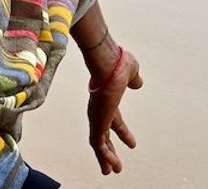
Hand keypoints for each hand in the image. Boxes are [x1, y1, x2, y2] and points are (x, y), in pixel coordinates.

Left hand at [87, 46, 142, 173]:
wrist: (110, 62)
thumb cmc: (118, 63)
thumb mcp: (131, 73)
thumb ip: (134, 80)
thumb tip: (137, 83)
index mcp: (107, 99)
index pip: (113, 120)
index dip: (122, 133)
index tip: (132, 144)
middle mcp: (99, 108)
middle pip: (103, 134)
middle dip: (109, 150)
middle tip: (114, 165)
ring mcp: (96, 115)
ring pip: (97, 141)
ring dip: (106, 157)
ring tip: (112, 171)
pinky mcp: (97, 120)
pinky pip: (98, 143)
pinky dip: (104, 155)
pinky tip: (111, 165)